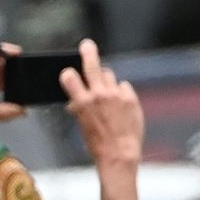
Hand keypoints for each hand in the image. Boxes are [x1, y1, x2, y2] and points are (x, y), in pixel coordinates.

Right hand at [64, 39, 144, 171]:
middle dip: (88, 53)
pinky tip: (119, 106)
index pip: (70, 76)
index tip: (68, 72)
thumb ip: (82, 107)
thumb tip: (79, 101)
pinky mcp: (131, 98)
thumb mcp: (83, 124)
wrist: (119, 154)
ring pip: (109, 76)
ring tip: (106, 94)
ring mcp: (117, 95)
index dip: (68, 73)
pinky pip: (123, 87)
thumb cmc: (98, 143)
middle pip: (93, 66)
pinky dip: (120, 93)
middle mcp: (100, 95)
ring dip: (105, 81)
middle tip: (87, 45)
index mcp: (82, 102)